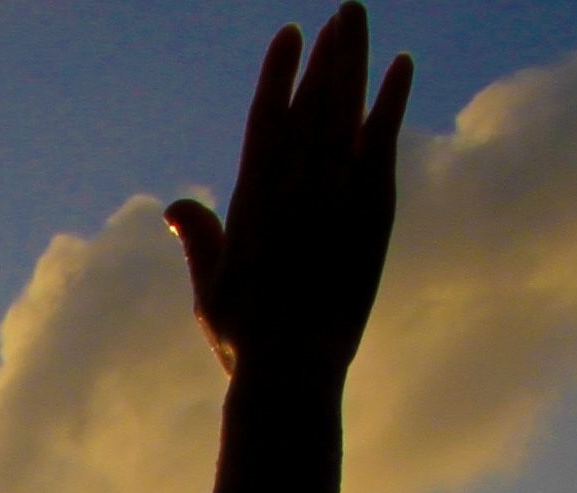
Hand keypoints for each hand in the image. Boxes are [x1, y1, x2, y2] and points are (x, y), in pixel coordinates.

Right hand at [168, 7, 411, 384]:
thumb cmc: (245, 342)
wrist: (291, 373)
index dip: (278, 74)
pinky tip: (401, 67)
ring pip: (346, 110)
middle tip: (341, 12)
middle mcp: (292, 187)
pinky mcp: (370, 213)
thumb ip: (199, 238)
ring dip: (355, 60)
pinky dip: (391, 102)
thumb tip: (175, 204)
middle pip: (312, 102)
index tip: (288, 35)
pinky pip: (382, 144)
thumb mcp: (210, 290)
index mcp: (250, 200)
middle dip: (326, 53)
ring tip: (359, 18)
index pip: (266, 118)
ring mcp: (333, 196)